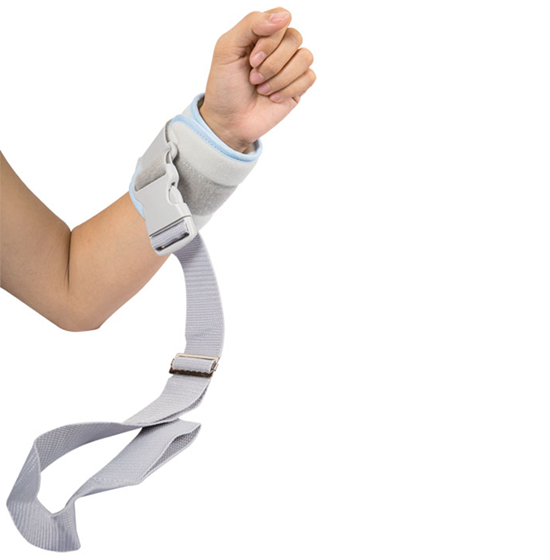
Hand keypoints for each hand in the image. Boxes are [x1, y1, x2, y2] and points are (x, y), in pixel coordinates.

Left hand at [199, 7, 315, 152]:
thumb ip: (251, 24)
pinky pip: (309, 77)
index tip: (252, 59)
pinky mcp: (298, 88)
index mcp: (262, 34)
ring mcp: (290, 68)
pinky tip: (273, 98)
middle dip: (273, 62)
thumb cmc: (224, 86)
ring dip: (280, 77)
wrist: (228, 121)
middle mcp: (279, 48)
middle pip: (294, 37)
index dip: (270, 39)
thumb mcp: (227, 48)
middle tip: (253, 78)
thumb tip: (284, 17)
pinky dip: (289, 88)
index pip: (282, 18)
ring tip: (262, 89)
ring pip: (305, 57)